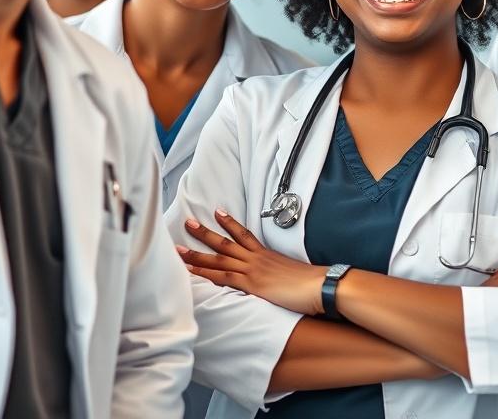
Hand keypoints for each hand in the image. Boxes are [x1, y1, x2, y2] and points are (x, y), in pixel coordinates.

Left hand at [178, 209, 326, 315]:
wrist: (319, 285)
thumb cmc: (310, 282)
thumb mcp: (291, 272)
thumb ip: (278, 271)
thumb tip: (274, 276)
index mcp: (266, 254)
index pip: (244, 234)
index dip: (230, 222)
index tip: (218, 212)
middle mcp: (257, 259)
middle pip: (225, 243)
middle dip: (205, 233)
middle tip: (188, 222)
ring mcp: (253, 270)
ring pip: (219, 258)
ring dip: (197, 253)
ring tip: (178, 248)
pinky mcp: (252, 284)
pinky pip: (224, 276)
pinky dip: (206, 273)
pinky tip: (192, 271)